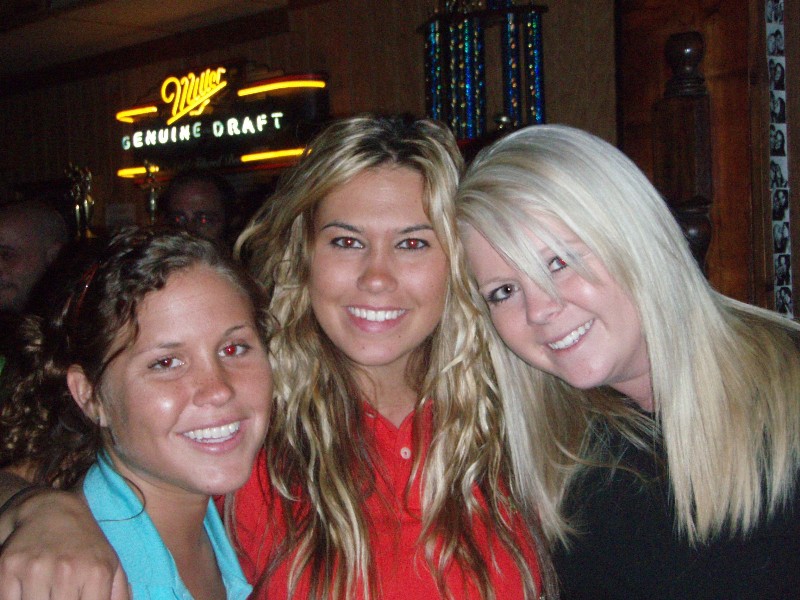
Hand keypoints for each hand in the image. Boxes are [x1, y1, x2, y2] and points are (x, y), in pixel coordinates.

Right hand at [0, 489, 129, 599]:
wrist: (50, 510)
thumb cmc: (85, 544)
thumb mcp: (111, 565)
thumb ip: (119, 595)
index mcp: (97, 572)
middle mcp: (67, 570)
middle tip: (61, 596)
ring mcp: (36, 568)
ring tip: (47, 593)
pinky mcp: (8, 566)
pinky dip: (15, 599)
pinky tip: (26, 591)